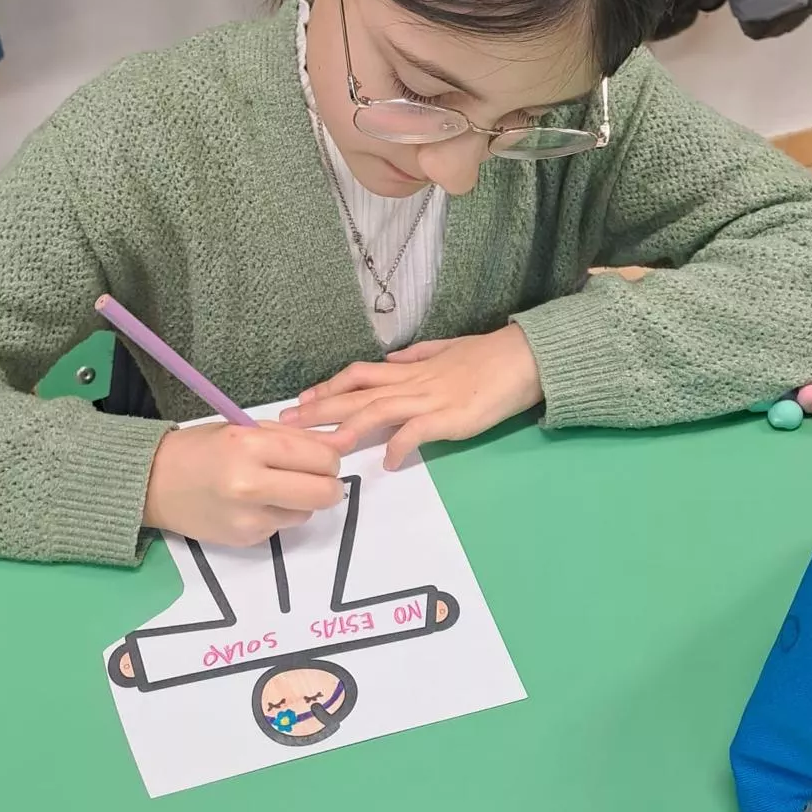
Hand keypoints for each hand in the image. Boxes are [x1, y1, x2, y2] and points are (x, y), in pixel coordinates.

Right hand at [143, 421, 344, 546]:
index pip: (321, 459)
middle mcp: (251, 484)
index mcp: (251, 446)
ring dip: (300, 501)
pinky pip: (281, 527)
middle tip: (312, 478)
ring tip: (271, 488)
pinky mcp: (245, 540)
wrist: (153, 483)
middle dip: (328, 485)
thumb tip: (345, 444)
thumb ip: (297, 439)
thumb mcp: (248, 430)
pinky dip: (276, 515)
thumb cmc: (202, 448)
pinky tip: (251, 504)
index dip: (329, 459)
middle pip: (324, 493)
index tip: (319, 458)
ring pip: (306, 513)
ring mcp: (248, 518)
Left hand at [280, 325, 543, 469]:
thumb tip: (391, 359)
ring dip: (348, 427)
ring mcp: (429, 399)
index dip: (329, 386)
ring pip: (378, 410)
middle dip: (321, 408)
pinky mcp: (450, 417)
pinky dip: (400, 446)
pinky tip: (388, 462)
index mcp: (410, 368)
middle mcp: (412, 382)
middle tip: (288, 423)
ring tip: (323, 446)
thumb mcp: (447, 349)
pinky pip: (418, 432)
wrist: (523, 358)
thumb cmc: (488, 356)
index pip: (359, 375)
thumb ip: (418, 355)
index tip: (301, 399)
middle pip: (357, 393)